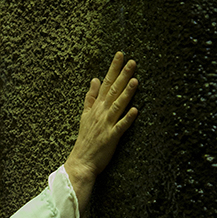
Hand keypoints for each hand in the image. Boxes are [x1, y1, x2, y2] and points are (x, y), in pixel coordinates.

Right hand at [64, 52, 137, 212]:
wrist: (81, 162)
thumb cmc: (85, 140)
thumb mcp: (85, 115)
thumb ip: (90, 97)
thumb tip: (94, 79)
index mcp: (96, 107)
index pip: (105, 83)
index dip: (113, 69)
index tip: (120, 55)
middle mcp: (101, 113)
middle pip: (112, 91)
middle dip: (122, 75)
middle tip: (132, 61)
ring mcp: (106, 125)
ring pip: (117, 106)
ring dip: (126, 93)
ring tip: (135, 80)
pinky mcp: (111, 138)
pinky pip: (121, 127)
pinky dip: (127, 118)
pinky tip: (135, 110)